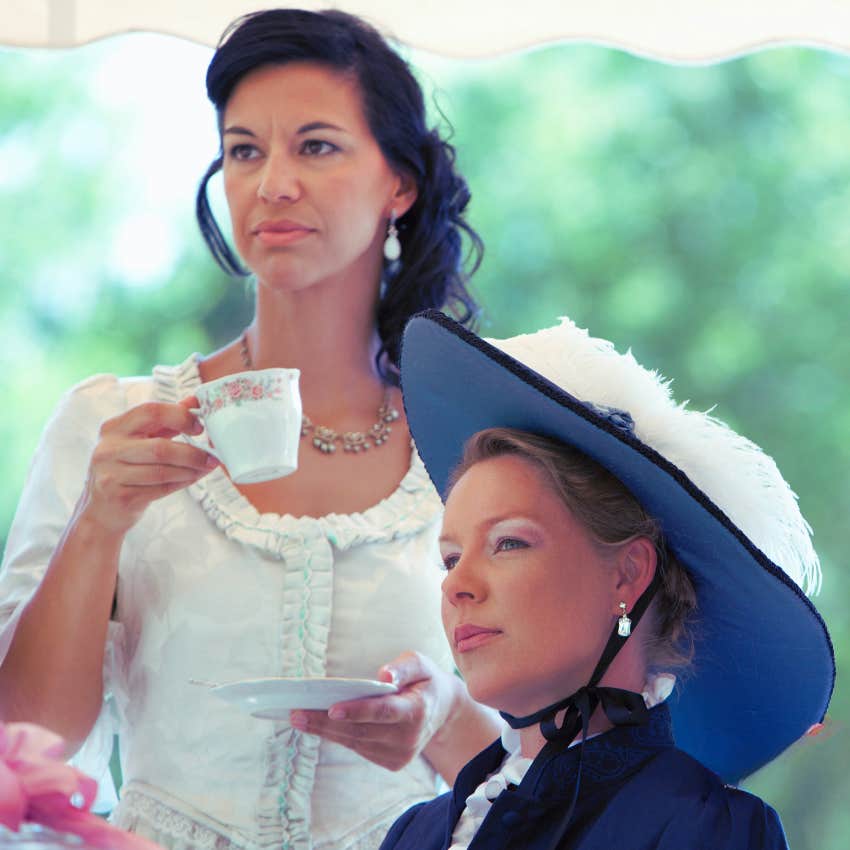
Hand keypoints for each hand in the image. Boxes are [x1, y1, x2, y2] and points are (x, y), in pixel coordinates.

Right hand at [78, 397, 217, 534]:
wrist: (101, 510)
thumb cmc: (126, 468)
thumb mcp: (138, 440)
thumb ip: (165, 421)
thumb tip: (195, 401)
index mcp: (113, 427)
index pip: (151, 412)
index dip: (180, 416)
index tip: (200, 427)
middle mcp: (108, 449)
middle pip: (160, 448)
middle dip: (192, 453)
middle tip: (212, 457)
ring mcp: (111, 475)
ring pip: (163, 471)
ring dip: (191, 470)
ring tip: (206, 468)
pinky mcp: (120, 497)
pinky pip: (160, 489)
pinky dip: (182, 483)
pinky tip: (192, 478)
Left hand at [289, 651, 459, 771]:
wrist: (443, 712)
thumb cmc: (425, 681)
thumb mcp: (421, 663)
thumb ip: (403, 667)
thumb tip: (384, 674)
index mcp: (418, 710)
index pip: (384, 711)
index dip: (358, 711)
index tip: (332, 708)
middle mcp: (409, 737)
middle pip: (362, 730)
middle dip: (326, 722)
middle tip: (296, 712)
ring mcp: (400, 754)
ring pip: (356, 742)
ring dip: (326, 731)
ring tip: (299, 717)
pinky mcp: (392, 762)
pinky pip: (359, 747)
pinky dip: (338, 736)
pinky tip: (319, 725)